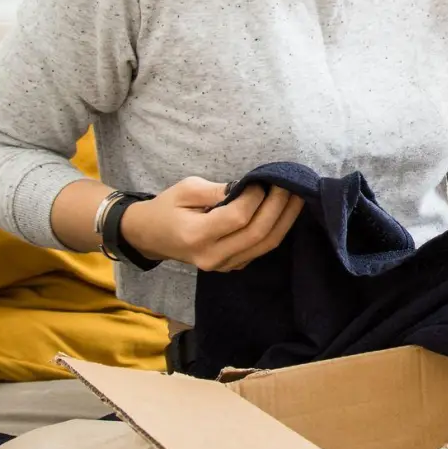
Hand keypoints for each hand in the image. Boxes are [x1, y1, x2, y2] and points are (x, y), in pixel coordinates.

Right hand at [119, 177, 303, 271]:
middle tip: (289, 185)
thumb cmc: (167, 208)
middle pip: (257, 234)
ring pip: (264, 246)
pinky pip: (259, 251)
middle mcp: (212, 256)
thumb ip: (216, 190)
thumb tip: (248, 187)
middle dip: (278, 207)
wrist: (150, 237)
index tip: (261, 181)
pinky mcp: (230, 267)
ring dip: (284, 221)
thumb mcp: (185, 189)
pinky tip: (285, 214)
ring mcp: (222, 266)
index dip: (255, 198)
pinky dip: (275, 232)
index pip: (238, 217)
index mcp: (196, 235)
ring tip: (297, 198)